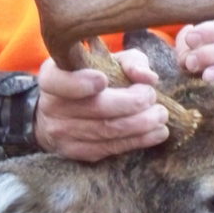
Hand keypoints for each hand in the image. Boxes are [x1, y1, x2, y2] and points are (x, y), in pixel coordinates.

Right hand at [34, 49, 167, 160]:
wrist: (60, 111)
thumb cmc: (89, 77)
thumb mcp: (105, 60)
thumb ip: (128, 61)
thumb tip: (148, 78)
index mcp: (52, 77)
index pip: (60, 82)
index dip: (80, 83)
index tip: (103, 79)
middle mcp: (52, 107)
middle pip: (94, 109)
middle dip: (130, 103)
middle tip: (153, 97)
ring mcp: (62, 133)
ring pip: (106, 131)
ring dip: (140, 125)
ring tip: (161, 116)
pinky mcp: (76, 152)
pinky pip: (110, 148)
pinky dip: (137, 141)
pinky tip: (156, 133)